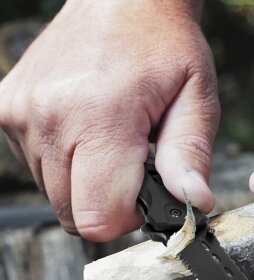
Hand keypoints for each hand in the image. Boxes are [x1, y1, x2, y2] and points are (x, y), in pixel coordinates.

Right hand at [0, 0, 218, 241]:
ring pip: (54, 195)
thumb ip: (190, 157)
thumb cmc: (163, 45)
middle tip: (132, 169)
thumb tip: (193, 203)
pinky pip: (38, 169)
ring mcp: (20, 114)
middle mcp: (49, 117)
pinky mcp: (7, 110)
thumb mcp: (195, 98)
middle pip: (72, 215)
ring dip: (86, 184)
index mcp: (100, 116)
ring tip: (110, 144)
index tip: (145, 197)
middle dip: (107, 205)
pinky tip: (86, 135)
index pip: (98, 217)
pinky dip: (65, 166)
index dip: (127, 220)